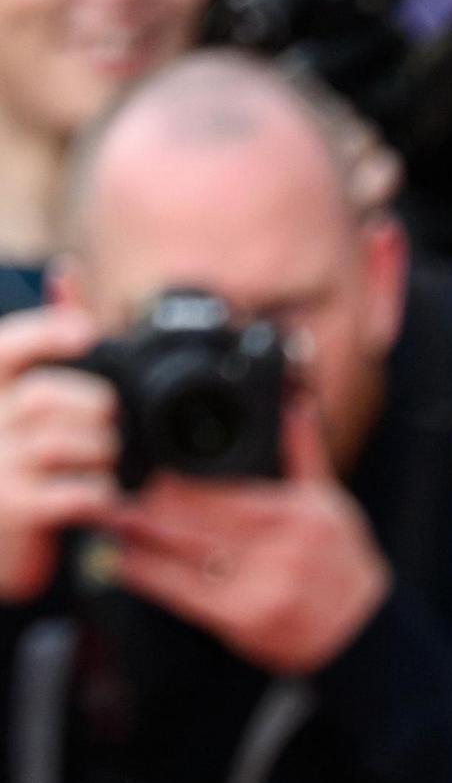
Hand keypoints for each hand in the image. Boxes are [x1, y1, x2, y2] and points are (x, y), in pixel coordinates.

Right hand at [0, 303, 122, 604]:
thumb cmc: (14, 459)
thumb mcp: (17, 399)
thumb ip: (44, 340)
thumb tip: (66, 272)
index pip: (7, 348)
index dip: (46, 334)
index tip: (87, 333)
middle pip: (50, 397)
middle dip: (96, 408)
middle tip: (110, 426)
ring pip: (69, 443)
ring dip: (105, 452)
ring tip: (106, 463)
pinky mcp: (15, 509)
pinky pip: (79, 491)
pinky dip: (104, 493)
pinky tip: (103, 498)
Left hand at [105, 393, 390, 676]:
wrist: (360, 632)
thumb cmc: (341, 564)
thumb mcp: (331, 504)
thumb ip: (304, 454)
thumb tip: (294, 402)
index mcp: (297, 516)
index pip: (224, 491)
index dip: (177, 482)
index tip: (148, 472)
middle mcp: (280, 550)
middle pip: (197, 519)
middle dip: (151, 505)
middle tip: (117, 492)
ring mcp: (261, 586)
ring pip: (184, 552)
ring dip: (140, 535)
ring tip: (115, 518)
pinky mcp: (242, 618)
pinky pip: (182, 592)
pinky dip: (147, 575)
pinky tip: (124, 561)